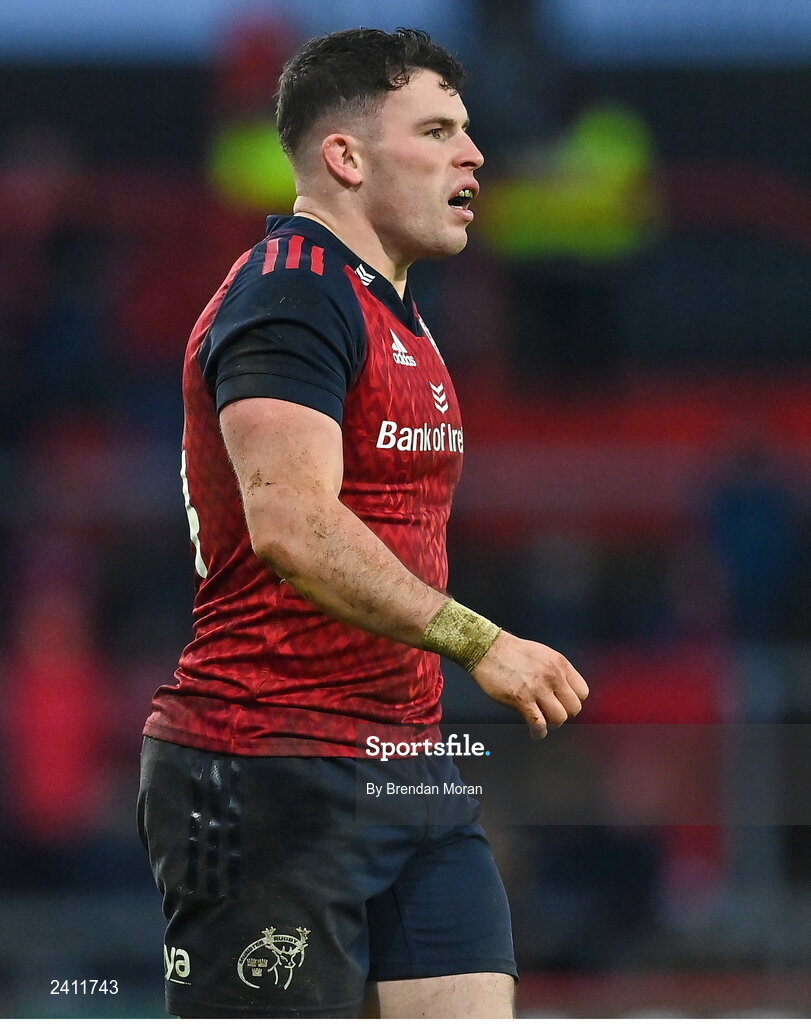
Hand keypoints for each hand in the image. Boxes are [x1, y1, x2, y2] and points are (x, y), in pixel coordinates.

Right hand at [470, 631, 588, 737]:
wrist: (487, 648)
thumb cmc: (511, 651)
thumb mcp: (543, 654)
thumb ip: (555, 671)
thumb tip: (563, 691)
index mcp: (560, 664)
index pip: (583, 692)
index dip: (573, 701)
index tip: (563, 703)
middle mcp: (553, 676)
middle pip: (574, 708)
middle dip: (564, 714)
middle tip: (551, 713)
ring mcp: (538, 688)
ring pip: (559, 718)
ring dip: (551, 724)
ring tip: (542, 721)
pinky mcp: (522, 699)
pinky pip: (539, 724)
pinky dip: (539, 732)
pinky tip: (535, 732)